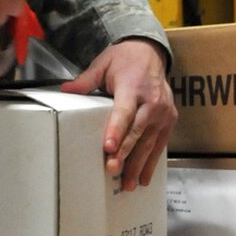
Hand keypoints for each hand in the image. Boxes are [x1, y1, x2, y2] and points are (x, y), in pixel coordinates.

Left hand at [61, 38, 175, 189]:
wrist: (151, 52)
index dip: (116, 130)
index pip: (124, 111)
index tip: (108, 147)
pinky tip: (143, 178)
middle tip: (112, 169)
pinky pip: (160, 144)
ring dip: (138, 164)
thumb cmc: (125, 60)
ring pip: (149, 142)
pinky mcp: (169, 119)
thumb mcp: (103, 64)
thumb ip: (86, 80)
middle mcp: (151, 100)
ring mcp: (163, 112)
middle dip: (125, 153)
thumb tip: (66, 90)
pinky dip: (151, 162)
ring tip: (128, 183)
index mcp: (133, 86)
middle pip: (137, 131)